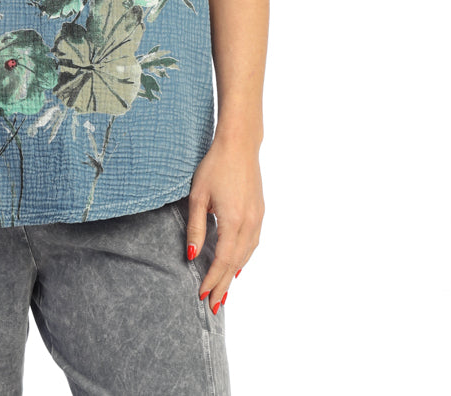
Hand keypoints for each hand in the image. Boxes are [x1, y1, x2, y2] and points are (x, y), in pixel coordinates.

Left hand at [185, 138, 263, 313]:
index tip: (201, 295)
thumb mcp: (198, 196)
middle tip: (213, 306)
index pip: (222, 261)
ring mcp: (257, 218)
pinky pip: (252, 243)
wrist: (239, 145)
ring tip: (223, 291)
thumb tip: (190, 255)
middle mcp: (249, 224)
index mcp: (233, 221)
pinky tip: (237, 264)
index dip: (212, 280)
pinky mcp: (259, 212)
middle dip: (223, 285)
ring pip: (246, 255)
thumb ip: (196, 228)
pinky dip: (243, 258)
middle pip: (236, 263)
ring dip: (234, 274)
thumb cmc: (215, 167)